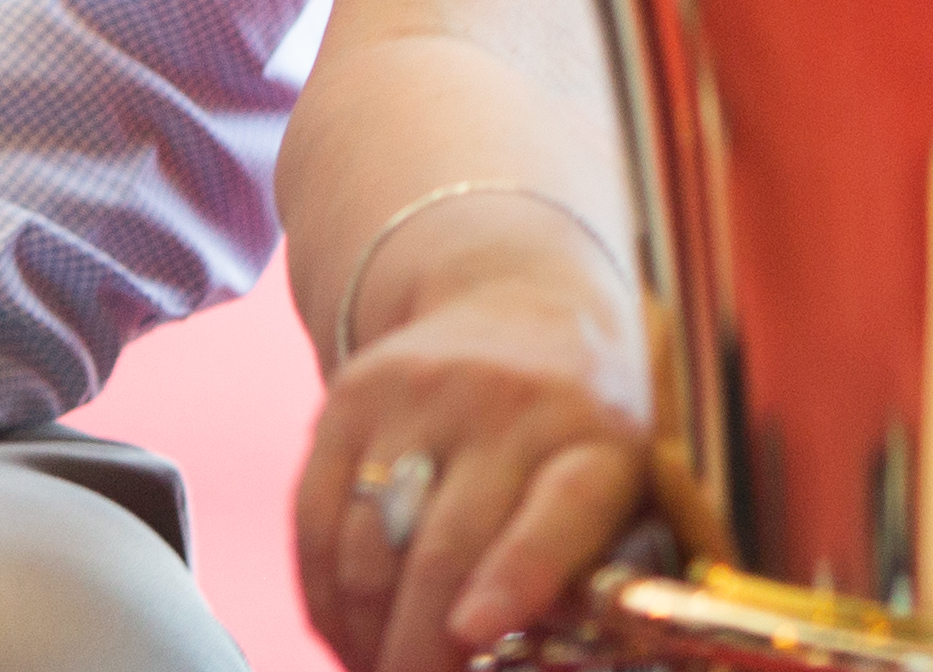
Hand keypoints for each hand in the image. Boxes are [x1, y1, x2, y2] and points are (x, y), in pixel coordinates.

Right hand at [298, 218, 652, 671]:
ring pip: (365, 548)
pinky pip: (314, 522)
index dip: (517, 575)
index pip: (561, 507)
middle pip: (442, 549)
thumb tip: (503, 655)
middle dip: (418, 651)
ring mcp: (421, 392)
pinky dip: (323, 597)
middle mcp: (508, 402)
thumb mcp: (618, 485)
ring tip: (380, 667)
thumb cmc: (577, 428)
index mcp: (594, 436)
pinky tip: (345, 631)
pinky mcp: (351, 395)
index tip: (475, 632)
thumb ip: (579, 572)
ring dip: (364, 633)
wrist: (518, 298)